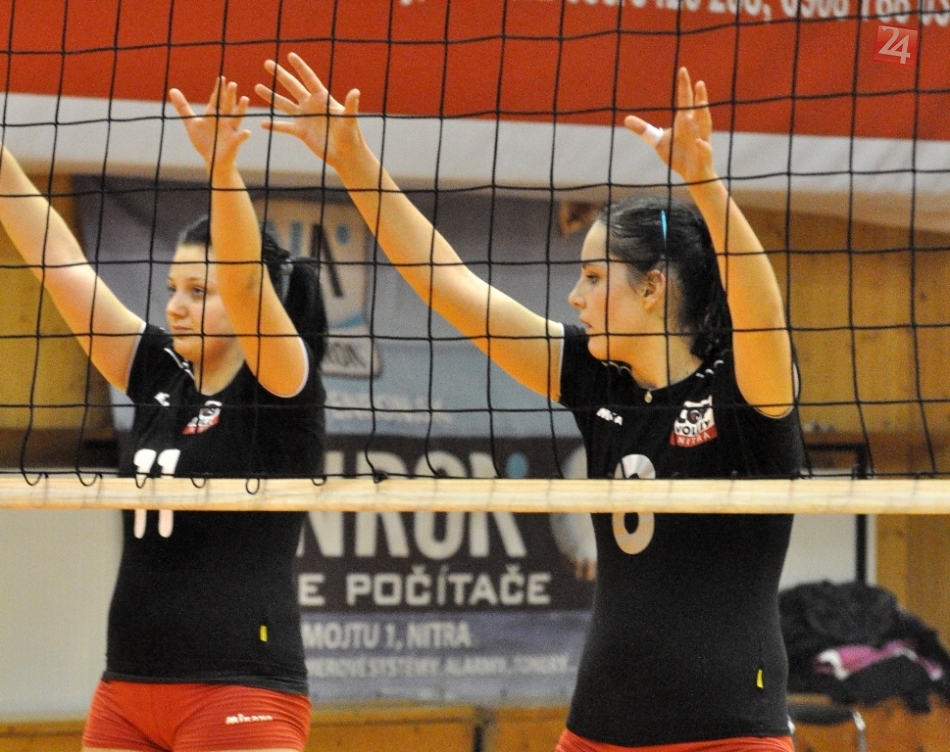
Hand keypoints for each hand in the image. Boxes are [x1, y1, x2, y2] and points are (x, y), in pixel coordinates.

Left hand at [169, 77, 250, 170]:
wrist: (213, 160)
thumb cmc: (204, 140)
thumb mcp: (191, 123)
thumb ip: (183, 107)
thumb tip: (172, 90)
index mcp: (214, 114)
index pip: (216, 99)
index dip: (218, 89)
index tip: (221, 78)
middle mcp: (224, 120)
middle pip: (227, 105)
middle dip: (230, 95)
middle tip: (232, 84)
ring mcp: (230, 130)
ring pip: (236, 118)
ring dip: (241, 109)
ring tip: (245, 99)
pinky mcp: (234, 143)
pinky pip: (239, 138)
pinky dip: (243, 135)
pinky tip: (247, 132)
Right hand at [255, 52, 362, 167]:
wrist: (345, 154)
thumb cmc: (351, 135)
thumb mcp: (349, 118)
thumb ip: (350, 105)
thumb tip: (356, 91)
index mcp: (323, 98)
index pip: (309, 79)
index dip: (300, 67)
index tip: (290, 55)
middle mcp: (311, 105)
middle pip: (292, 86)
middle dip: (280, 75)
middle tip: (267, 63)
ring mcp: (305, 117)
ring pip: (284, 104)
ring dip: (271, 96)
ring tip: (257, 87)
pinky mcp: (301, 131)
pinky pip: (284, 127)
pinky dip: (274, 126)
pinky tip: (262, 123)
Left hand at [625, 67, 715, 185]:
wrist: (693, 175)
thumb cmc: (677, 156)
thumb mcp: (658, 142)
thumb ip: (644, 131)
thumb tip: (626, 119)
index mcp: (684, 121)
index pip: (684, 100)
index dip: (683, 86)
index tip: (682, 70)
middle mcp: (695, 128)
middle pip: (697, 109)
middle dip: (698, 97)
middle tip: (698, 82)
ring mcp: (702, 141)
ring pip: (705, 125)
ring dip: (704, 115)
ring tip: (701, 103)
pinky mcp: (704, 157)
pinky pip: (705, 150)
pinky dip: (702, 146)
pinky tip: (698, 142)